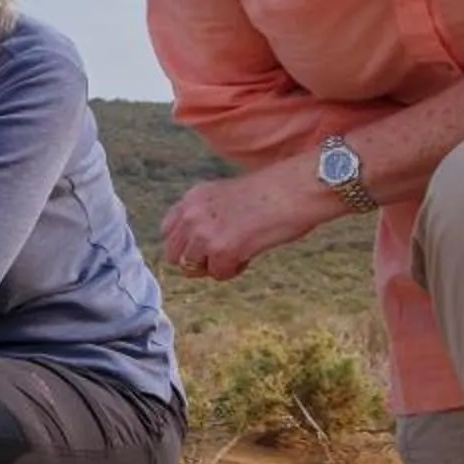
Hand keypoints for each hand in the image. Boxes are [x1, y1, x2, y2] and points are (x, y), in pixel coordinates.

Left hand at [161, 165, 337, 283]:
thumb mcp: (225, 196)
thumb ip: (205, 215)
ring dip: (215, 266)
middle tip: (222, 254)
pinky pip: (218, 274)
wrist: (296, 189)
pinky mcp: (222, 250)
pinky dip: (235, 269)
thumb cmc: (272, 192)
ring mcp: (204, 233)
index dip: (185, 245)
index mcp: (192, 198)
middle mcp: (192, 215)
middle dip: (196, 260)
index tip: (203, 247)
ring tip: (239, 251)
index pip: (167, 232)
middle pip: (174, 256)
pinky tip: (250, 253)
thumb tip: (196, 245)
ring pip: (192, 269)